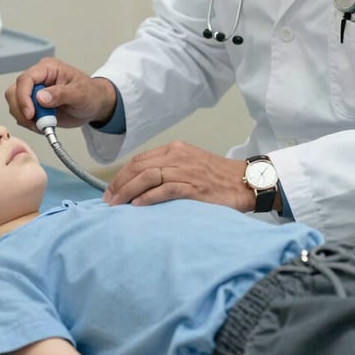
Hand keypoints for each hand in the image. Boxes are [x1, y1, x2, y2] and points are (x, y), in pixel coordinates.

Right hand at [5, 58, 117, 132]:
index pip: (26, 79)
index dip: (23, 97)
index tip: (30, 114)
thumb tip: (41, 97)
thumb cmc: (90, 94)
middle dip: (22, 110)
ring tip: (45, 124)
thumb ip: (62, 94)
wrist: (94, 105)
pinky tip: (44, 125)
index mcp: (48, 68)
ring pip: (15, 105)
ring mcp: (33, 92)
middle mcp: (37, 78)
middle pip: (14, 92)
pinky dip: (29, 123)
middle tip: (38, 123)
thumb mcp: (81, 93)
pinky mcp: (33, 105)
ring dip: (26, 119)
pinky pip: (21, 115)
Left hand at [103, 141, 253, 211]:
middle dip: (119, 183)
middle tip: (108, 200)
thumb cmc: (217, 177)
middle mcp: (177, 156)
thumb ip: (168, 169)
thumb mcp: (189, 164)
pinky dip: (149, 197)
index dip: (122, 175)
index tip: (111, 190)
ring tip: (117, 205)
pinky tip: (138, 206)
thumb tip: (141, 185)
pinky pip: (166, 189)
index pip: (140, 160)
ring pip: (148, 176)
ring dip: (128, 191)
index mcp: (175, 149)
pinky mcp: (194, 186)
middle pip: (139, 167)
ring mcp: (186, 170)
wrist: (245, 181)